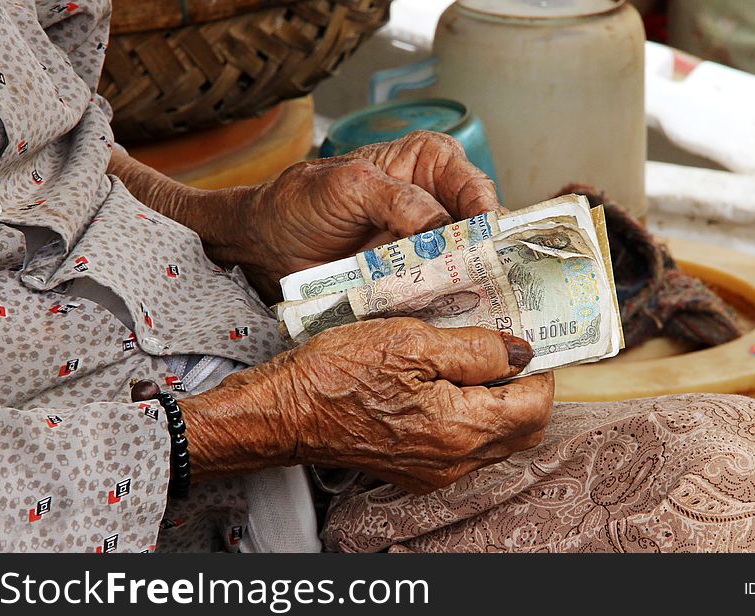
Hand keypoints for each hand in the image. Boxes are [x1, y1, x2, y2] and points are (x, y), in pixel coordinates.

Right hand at [180, 318, 553, 492]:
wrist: (286, 412)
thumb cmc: (340, 372)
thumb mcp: (412, 342)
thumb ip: (476, 350)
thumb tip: (521, 354)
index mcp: (461, 429)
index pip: (535, 407)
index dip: (542, 371)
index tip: (530, 341)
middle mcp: (455, 461)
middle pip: (522, 430)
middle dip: (527, 391)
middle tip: (508, 351)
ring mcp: (435, 471)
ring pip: (494, 441)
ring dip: (499, 404)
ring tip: (476, 363)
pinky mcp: (416, 470)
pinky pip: (464, 447)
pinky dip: (471, 418)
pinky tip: (448, 386)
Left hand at [232, 131, 501, 300]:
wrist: (268, 244)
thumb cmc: (304, 200)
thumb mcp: (350, 186)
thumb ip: (399, 200)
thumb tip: (442, 230)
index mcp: (431, 163)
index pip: (477, 188)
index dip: (486, 219)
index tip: (482, 249)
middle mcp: (440, 203)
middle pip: (483, 232)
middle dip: (484, 258)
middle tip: (480, 283)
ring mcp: (429, 247)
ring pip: (469, 266)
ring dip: (468, 286)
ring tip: (467, 303)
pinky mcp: (416, 281)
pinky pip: (443, 293)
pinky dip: (446, 305)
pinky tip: (446, 313)